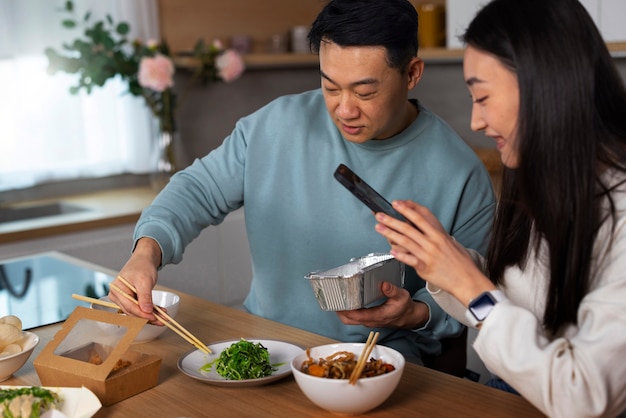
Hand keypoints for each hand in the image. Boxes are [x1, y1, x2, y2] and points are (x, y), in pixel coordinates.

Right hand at [108, 237, 161, 323]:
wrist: (144, 259)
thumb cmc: (142, 266)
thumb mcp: (145, 280)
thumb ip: (145, 296)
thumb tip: (146, 311)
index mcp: (117, 290)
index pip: (129, 306)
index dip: (142, 314)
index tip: (153, 317)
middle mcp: (117, 295)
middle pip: (132, 311)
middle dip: (147, 316)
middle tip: (161, 320)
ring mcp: (122, 298)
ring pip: (136, 311)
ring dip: (150, 315)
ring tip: (163, 318)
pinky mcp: (129, 300)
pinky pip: (139, 308)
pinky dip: (149, 311)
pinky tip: (159, 313)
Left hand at [336, 281, 428, 328]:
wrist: (409, 317)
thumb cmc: (405, 307)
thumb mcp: (402, 296)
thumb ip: (392, 291)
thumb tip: (383, 284)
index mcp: (378, 316)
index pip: (358, 316)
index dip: (346, 311)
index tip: (338, 303)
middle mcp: (370, 320)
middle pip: (349, 320)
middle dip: (339, 311)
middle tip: (333, 299)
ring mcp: (368, 321)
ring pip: (349, 320)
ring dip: (341, 312)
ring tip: (336, 299)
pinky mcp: (367, 319)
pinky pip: (353, 318)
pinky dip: (347, 312)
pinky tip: (344, 302)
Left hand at [374, 200, 491, 304]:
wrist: (468, 280)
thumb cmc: (460, 262)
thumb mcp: (451, 243)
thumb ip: (436, 235)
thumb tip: (424, 229)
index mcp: (439, 234)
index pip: (420, 217)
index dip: (407, 209)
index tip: (396, 203)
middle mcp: (433, 243)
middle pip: (408, 228)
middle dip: (392, 220)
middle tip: (379, 215)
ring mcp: (428, 255)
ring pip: (405, 241)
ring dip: (390, 234)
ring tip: (379, 228)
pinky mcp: (425, 267)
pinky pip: (409, 260)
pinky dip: (399, 255)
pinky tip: (391, 251)